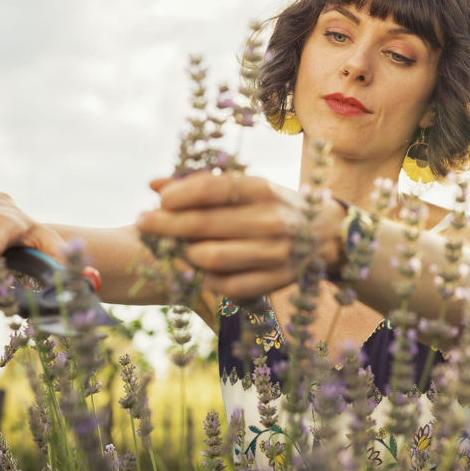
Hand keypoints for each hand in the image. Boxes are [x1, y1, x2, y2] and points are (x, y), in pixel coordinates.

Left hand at [137, 172, 344, 298]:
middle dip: (166, 225)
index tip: (157, 200)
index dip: (178, 195)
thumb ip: (201, 184)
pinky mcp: (277, 281)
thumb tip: (153, 184)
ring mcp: (276, 253)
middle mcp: (271, 220)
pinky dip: (204, 280)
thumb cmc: (273, 206)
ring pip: (212, 258)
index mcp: (263, 189)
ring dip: (183, 255)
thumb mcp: (247, 187)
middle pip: (205, 224)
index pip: (212, 189)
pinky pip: (228, 286)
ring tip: (170, 249)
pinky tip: (194, 272)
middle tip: (143, 224)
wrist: (326, 235)